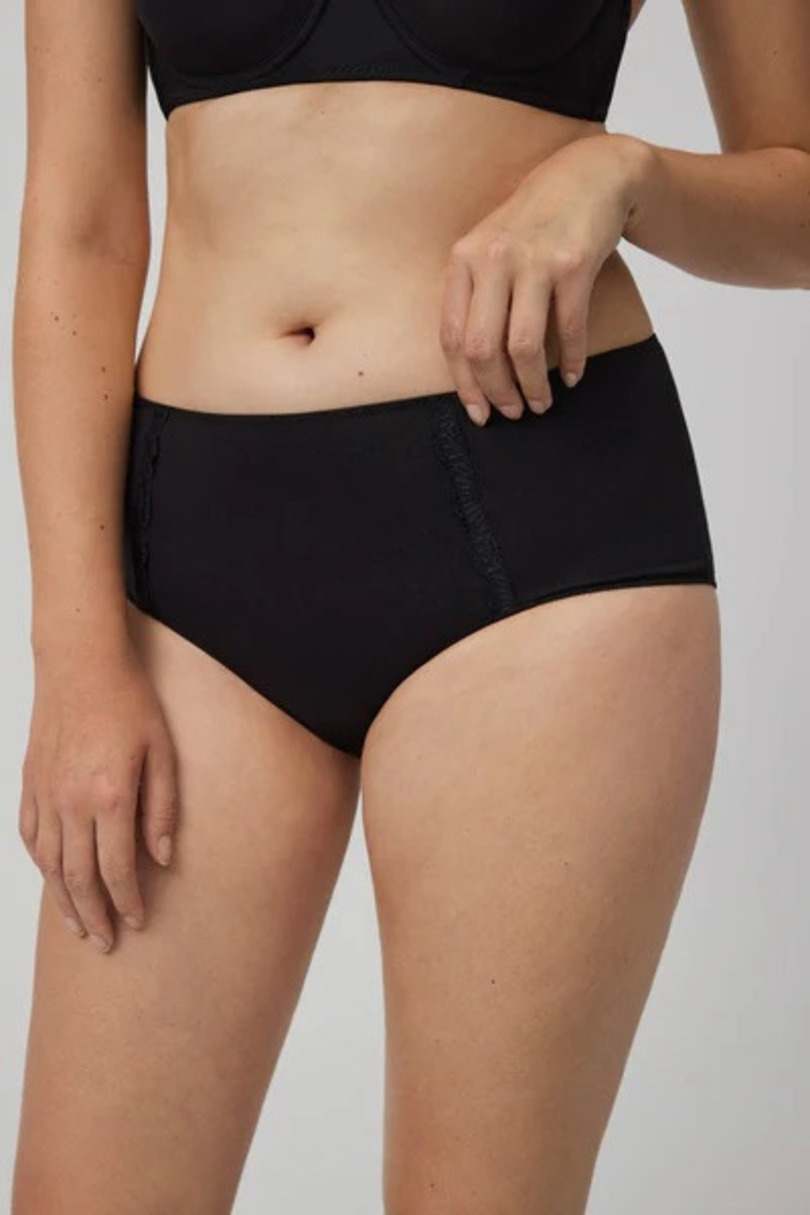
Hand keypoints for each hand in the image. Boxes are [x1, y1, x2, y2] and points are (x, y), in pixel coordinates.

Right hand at [18, 642, 178, 952]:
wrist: (81, 664)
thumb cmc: (131, 703)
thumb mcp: (163, 752)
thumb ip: (163, 808)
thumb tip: (162, 858)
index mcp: (109, 796)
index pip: (116, 869)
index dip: (127, 903)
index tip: (138, 923)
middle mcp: (70, 802)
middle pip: (78, 878)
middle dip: (94, 916)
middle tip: (107, 944)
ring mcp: (45, 794)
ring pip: (50, 865)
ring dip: (64, 901)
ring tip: (80, 927)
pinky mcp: (30, 783)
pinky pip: (30, 837)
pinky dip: (42, 866)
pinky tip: (54, 880)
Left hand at [439, 132, 649, 424]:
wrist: (589, 175)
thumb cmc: (535, 224)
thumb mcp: (491, 249)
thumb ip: (477, 297)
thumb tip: (474, 369)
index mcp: (463, 261)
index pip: (452, 336)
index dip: (464, 383)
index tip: (478, 411)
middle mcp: (492, 259)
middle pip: (482, 348)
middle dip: (497, 391)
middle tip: (513, 413)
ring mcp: (532, 260)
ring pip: (523, 346)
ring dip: (533, 385)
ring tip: (542, 402)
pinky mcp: (573, 264)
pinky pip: (569, 328)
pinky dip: (572, 360)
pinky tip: (574, 377)